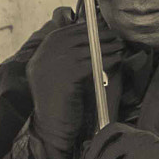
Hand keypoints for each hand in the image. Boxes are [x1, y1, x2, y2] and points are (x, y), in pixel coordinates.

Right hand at [27, 14, 123, 158]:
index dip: (83, 30)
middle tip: (114, 35)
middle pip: (75, 38)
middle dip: (98, 36)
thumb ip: (65, 58)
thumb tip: (88, 40)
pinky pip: (92, 62)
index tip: (100, 29)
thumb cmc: (60, 105)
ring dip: (107, 46)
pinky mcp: (66, 75)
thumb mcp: (56, 77)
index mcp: (38, 57)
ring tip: (120, 46)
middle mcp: (42, 58)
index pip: (62, 33)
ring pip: (86, 49)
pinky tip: (118, 59)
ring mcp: (53, 66)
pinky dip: (107, 59)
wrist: (53, 129)